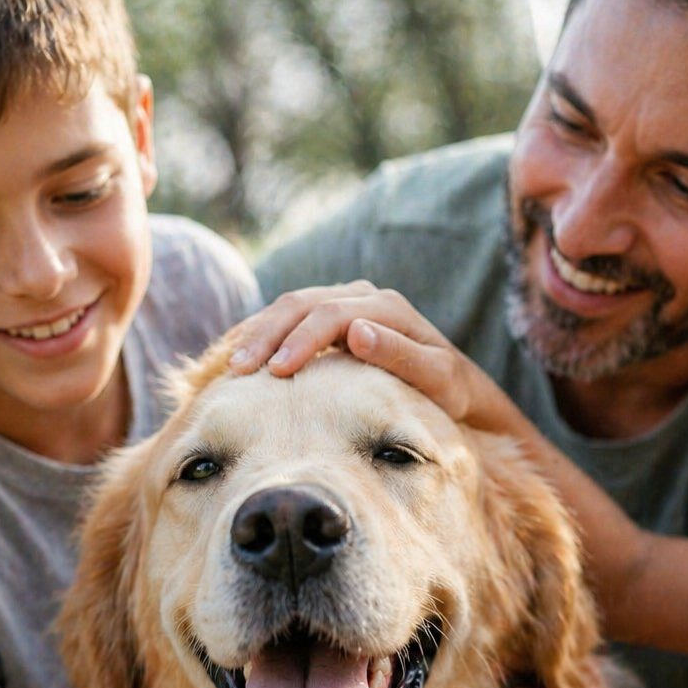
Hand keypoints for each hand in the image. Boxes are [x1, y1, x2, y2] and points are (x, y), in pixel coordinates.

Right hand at [229, 283, 488, 424]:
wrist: (455, 387)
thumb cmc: (448, 391)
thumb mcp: (437, 379)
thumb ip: (401, 355)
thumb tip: (357, 331)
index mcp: (386, 307)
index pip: (331, 314)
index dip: (300, 340)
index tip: (276, 372)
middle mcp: (362, 296)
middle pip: (301, 303)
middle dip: (266, 334)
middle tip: (238, 369)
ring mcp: (343, 303)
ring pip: (289, 306)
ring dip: (257, 332)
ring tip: (231, 365)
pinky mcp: (330, 317)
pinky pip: (288, 317)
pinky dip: (262, 332)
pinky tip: (240, 353)